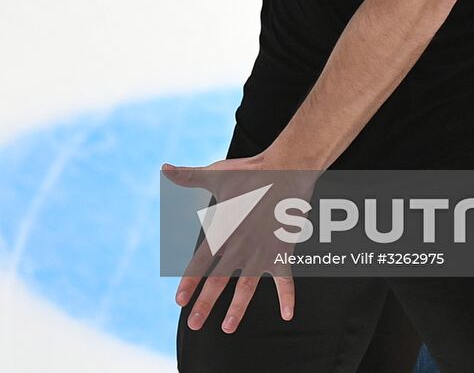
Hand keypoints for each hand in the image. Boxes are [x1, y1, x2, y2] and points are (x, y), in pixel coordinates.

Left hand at [163, 153, 318, 332]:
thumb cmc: (251, 170)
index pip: (201, 261)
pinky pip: (286, 278)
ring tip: (228, 328)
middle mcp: (241, 244)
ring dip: (238, 307)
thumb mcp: (217, 173)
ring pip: (248, 286)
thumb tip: (164, 167)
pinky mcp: (282, 250)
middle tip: (193, 324)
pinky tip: (287, 315)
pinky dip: (287, 297)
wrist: (288, 168)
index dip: (189, 281)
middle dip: (205, 304)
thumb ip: (189, 176)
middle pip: (219, 280)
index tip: (179, 301)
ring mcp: (263, 250)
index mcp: (224, 229)